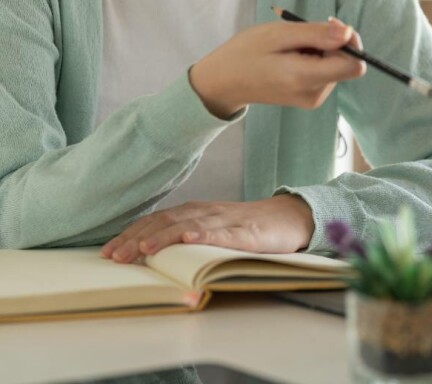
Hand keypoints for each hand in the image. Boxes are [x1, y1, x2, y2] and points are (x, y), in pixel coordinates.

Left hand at [99, 194, 313, 263]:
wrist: (287, 217)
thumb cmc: (246, 227)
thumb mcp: (211, 229)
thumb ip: (185, 234)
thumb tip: (147, 252)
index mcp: (195, 212)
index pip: (156, 220)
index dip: (130, 234)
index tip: (106, 252)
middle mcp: (205, 212)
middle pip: (165, 222)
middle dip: (137, 238)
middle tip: (113, 257)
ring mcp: (225, 220)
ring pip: (189, 225)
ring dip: (164, 236)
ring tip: (143, 249)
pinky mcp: (246, 231)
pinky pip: (223, 232)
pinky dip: (205, 234)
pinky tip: (190, 239)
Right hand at [189, 18, 365, 117]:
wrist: (223, 82)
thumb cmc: (246, 53)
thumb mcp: (279, 34)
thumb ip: (316, 34)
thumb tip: (349, 32)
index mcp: (306, 79)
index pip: (354, 65)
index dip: (350, 42)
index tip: (330, 26)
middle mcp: (315, 94)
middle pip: (346, 64)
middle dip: (332, 43)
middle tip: (301, 33)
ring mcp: (313, 99)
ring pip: (337, 66)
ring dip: (321, 50)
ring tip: (291, 46)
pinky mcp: (310, 98)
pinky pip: (326, 72)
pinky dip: (315, 59)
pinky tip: (292, 56)